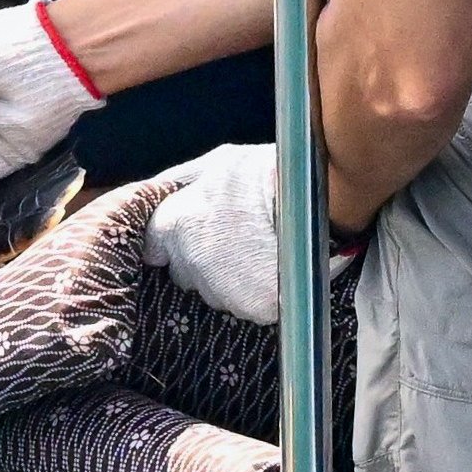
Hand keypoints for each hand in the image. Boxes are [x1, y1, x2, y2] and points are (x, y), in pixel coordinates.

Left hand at [142, 142, 351, 324]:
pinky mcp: (253, 307)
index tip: (182, 241)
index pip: (151, 248)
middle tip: (234, 240)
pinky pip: (248, 306)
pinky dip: (259, 293)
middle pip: (185, 274)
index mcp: (174, 226)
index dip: (167, 245)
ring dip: (231, 279)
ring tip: (259, 250)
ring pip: (217, 293)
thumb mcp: (215, 164)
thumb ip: (180, 185)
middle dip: (203, 262)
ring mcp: (222, 290)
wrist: (320, 196)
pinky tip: (274, 267)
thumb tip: (153, 193)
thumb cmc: (267, 173)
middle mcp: (191, 263)